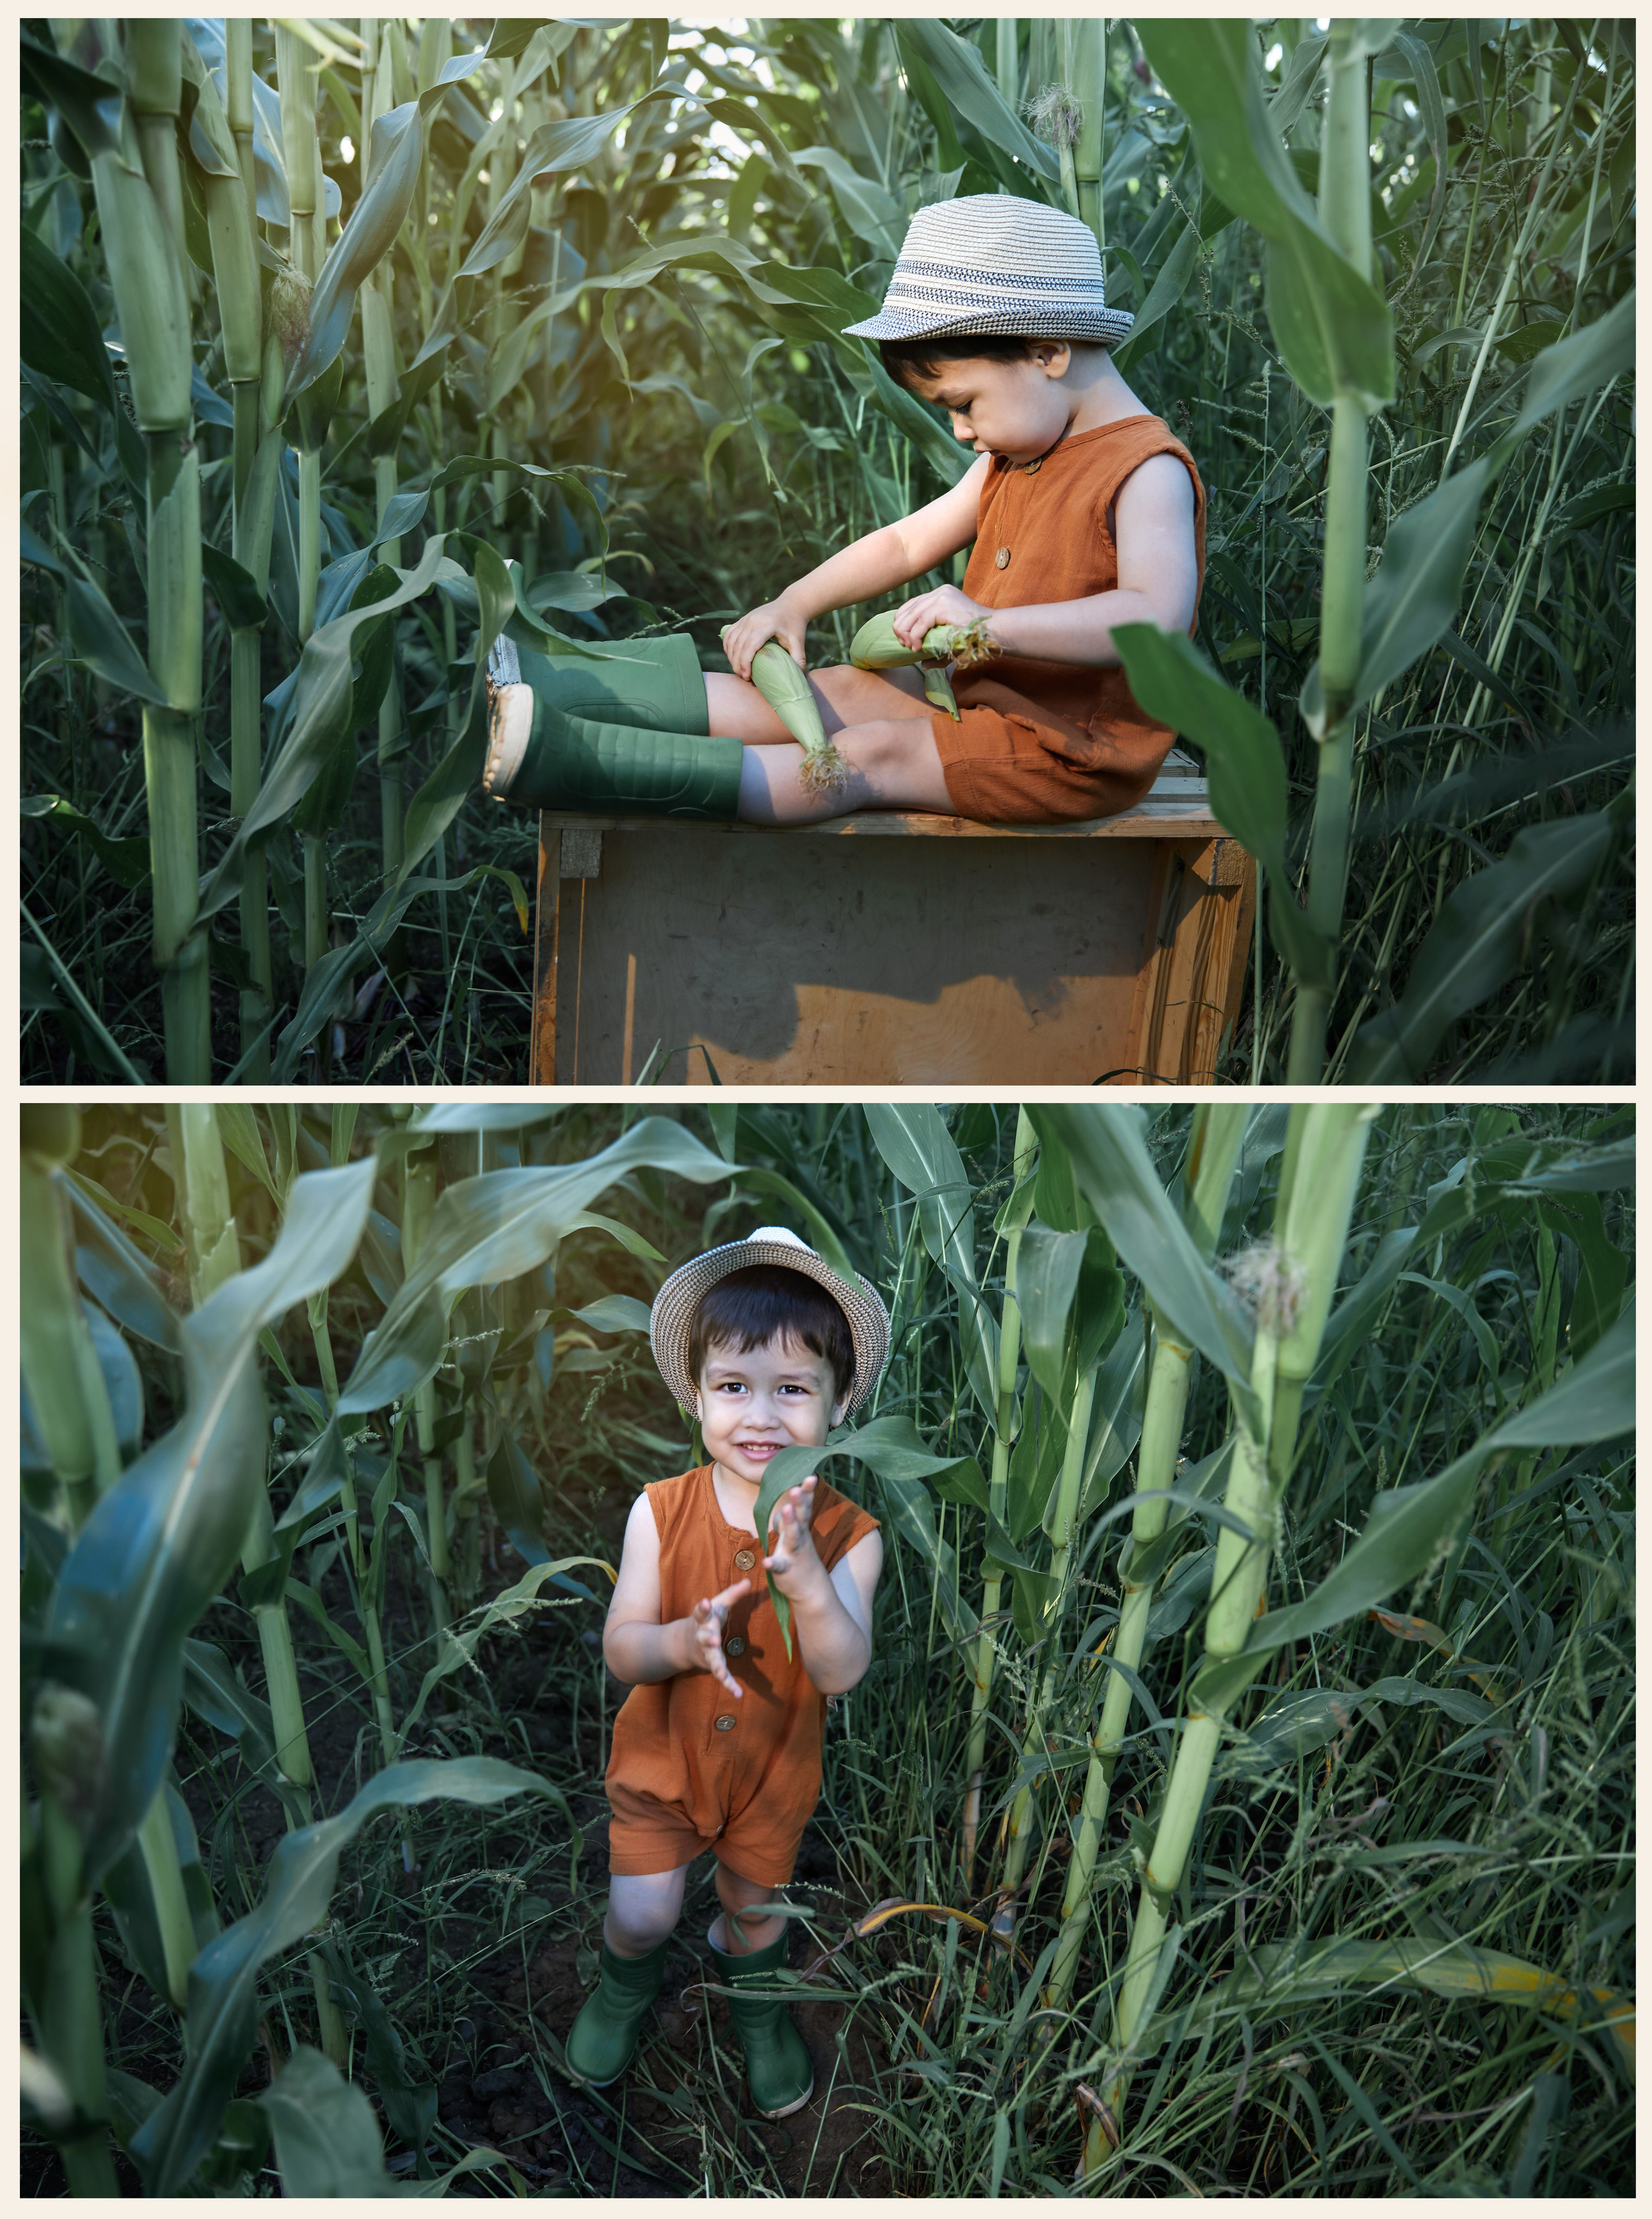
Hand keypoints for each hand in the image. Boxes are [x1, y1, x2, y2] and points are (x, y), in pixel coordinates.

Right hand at [687, 1578, 750, 1697]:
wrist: (682, 1643)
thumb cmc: (706, 1619)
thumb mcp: (717, 1605)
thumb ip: (733, 1594)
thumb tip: (749, 1580)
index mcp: (702, 1620)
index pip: (699, 1612)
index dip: (701, 1608)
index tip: (703, 1602)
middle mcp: (701, 1637)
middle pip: (703, 1638)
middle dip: (707, 1638)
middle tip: (713, 1638)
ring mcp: (705, 1653)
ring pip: (711, 1661)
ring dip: (717, 1667)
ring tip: (722, 1675)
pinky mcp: (711, 1666)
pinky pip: (721, 1676)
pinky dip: (729, 1685)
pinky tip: (738, 1693)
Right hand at [722, 597, 808, 683]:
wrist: (791, 604)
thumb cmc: (795, 624)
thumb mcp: (799, 642)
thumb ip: (799, 659)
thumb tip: (797, 678)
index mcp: (766, 625)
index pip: (750, 645)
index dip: (745, 662)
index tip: (747, 676)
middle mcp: (752, 620)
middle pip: (738, 645)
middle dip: (738, 664)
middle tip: (744, 677)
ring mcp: (746, 618)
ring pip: (731, 640)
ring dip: (731, 657)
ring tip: (739, 670)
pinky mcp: (742, 619)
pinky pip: (729, 634)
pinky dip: (728, 647)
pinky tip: (732, 657)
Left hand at [762, 1478, 823, 1597]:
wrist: (812, 1590)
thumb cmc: (801, 1557)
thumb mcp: (797, 1534)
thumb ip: (791, 1517)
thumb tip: (786, 1500)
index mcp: (801, 1528)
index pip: (804, 1506)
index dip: (807, 1491)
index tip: (810, 1475)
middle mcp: (800, 1538)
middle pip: (800, 1517)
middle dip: (798, 1502)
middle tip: (796, 1488)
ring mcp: (794, 1553)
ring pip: (793, 1536)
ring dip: (790, 1523)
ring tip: (784, 1509)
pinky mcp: (786, 1570)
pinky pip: (780, 1566)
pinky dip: (773, 1564)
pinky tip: (766, 1562)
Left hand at [893, 585, 990, 651]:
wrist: (994, 631)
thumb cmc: (975, 637)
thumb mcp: (949, 640)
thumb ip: (935, 648)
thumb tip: (922, 664)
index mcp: (939, 595)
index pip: (911, 605)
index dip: (903, 623)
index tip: (905, 641)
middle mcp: (938, 592)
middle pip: (907, 610)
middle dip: (901, 630)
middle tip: (905, 646)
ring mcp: (941, 596)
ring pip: (910, 616)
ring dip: (906, 635)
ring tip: (911, 648)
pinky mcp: (943, 605)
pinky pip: (920, 623)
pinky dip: (915, 637)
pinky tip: (917, 648)